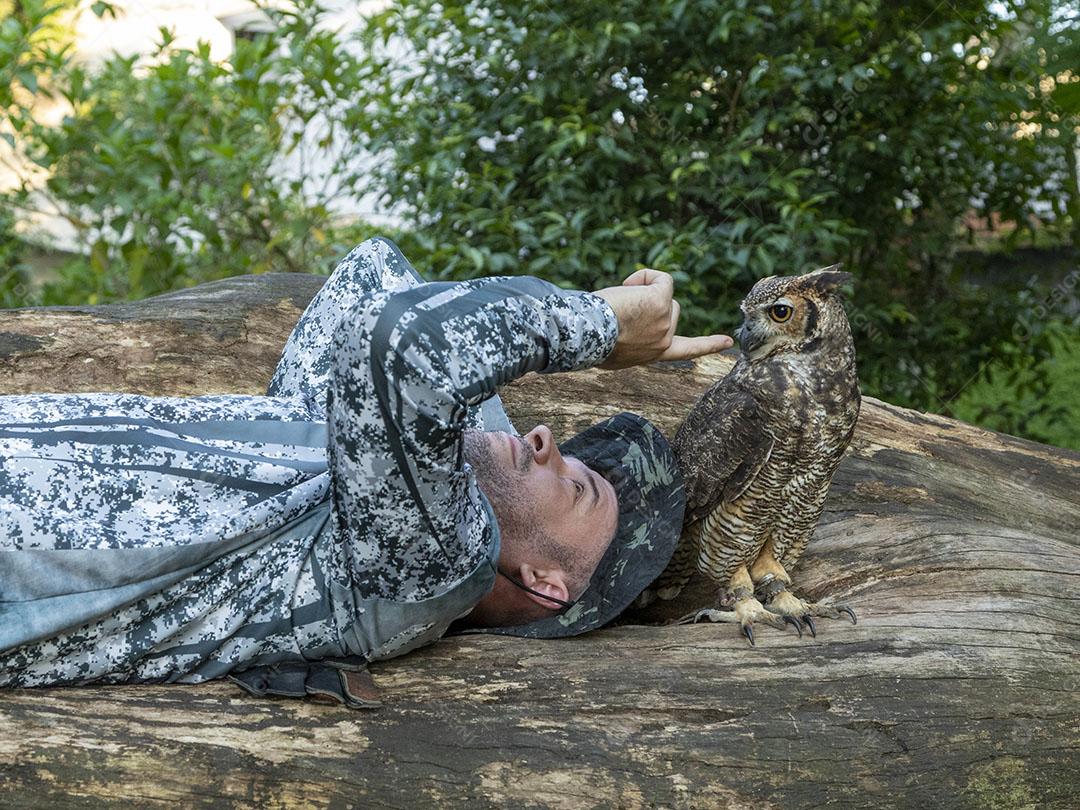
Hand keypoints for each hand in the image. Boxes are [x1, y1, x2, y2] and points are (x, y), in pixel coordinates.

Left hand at [593, 268, 733, 369]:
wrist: (586, 333)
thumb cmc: (589, 337)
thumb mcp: (612, 346)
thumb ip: (629, 339)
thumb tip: (629, 329)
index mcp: (651, 355)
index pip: (685, 351)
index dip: (708, 345)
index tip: (728, 343)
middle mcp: (662, 343)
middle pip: (668, 310)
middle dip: (649, 303)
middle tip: (619, 311)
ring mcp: (665, 322)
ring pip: (664, 293)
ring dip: (642, 289)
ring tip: (619, 302)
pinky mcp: (662, 302)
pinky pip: (663, 278)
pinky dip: (646, 275)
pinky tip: (627, 285)